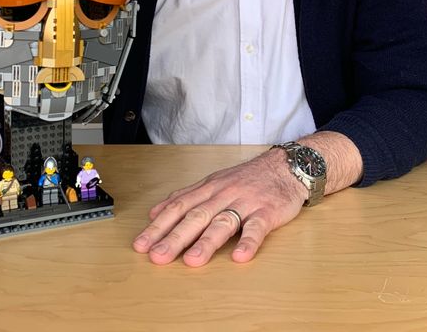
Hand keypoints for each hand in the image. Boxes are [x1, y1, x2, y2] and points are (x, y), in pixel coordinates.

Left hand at [132, 149, 306, 266]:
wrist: (285, 166)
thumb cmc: (247, 178)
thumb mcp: (213, 182)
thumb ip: (185, 197)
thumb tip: (155, 212)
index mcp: (208, 189)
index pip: (178, 207)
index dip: (159, 226)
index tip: (141, 244)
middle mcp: (223, 194)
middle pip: (196, 216)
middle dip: (175, 237)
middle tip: (157, 257)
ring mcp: (245, 203)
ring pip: (223, 222)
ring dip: (207, 242)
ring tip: (192, 260)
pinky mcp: (267, 212)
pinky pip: (257, 228)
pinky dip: (248, 242)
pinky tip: (240, 257)